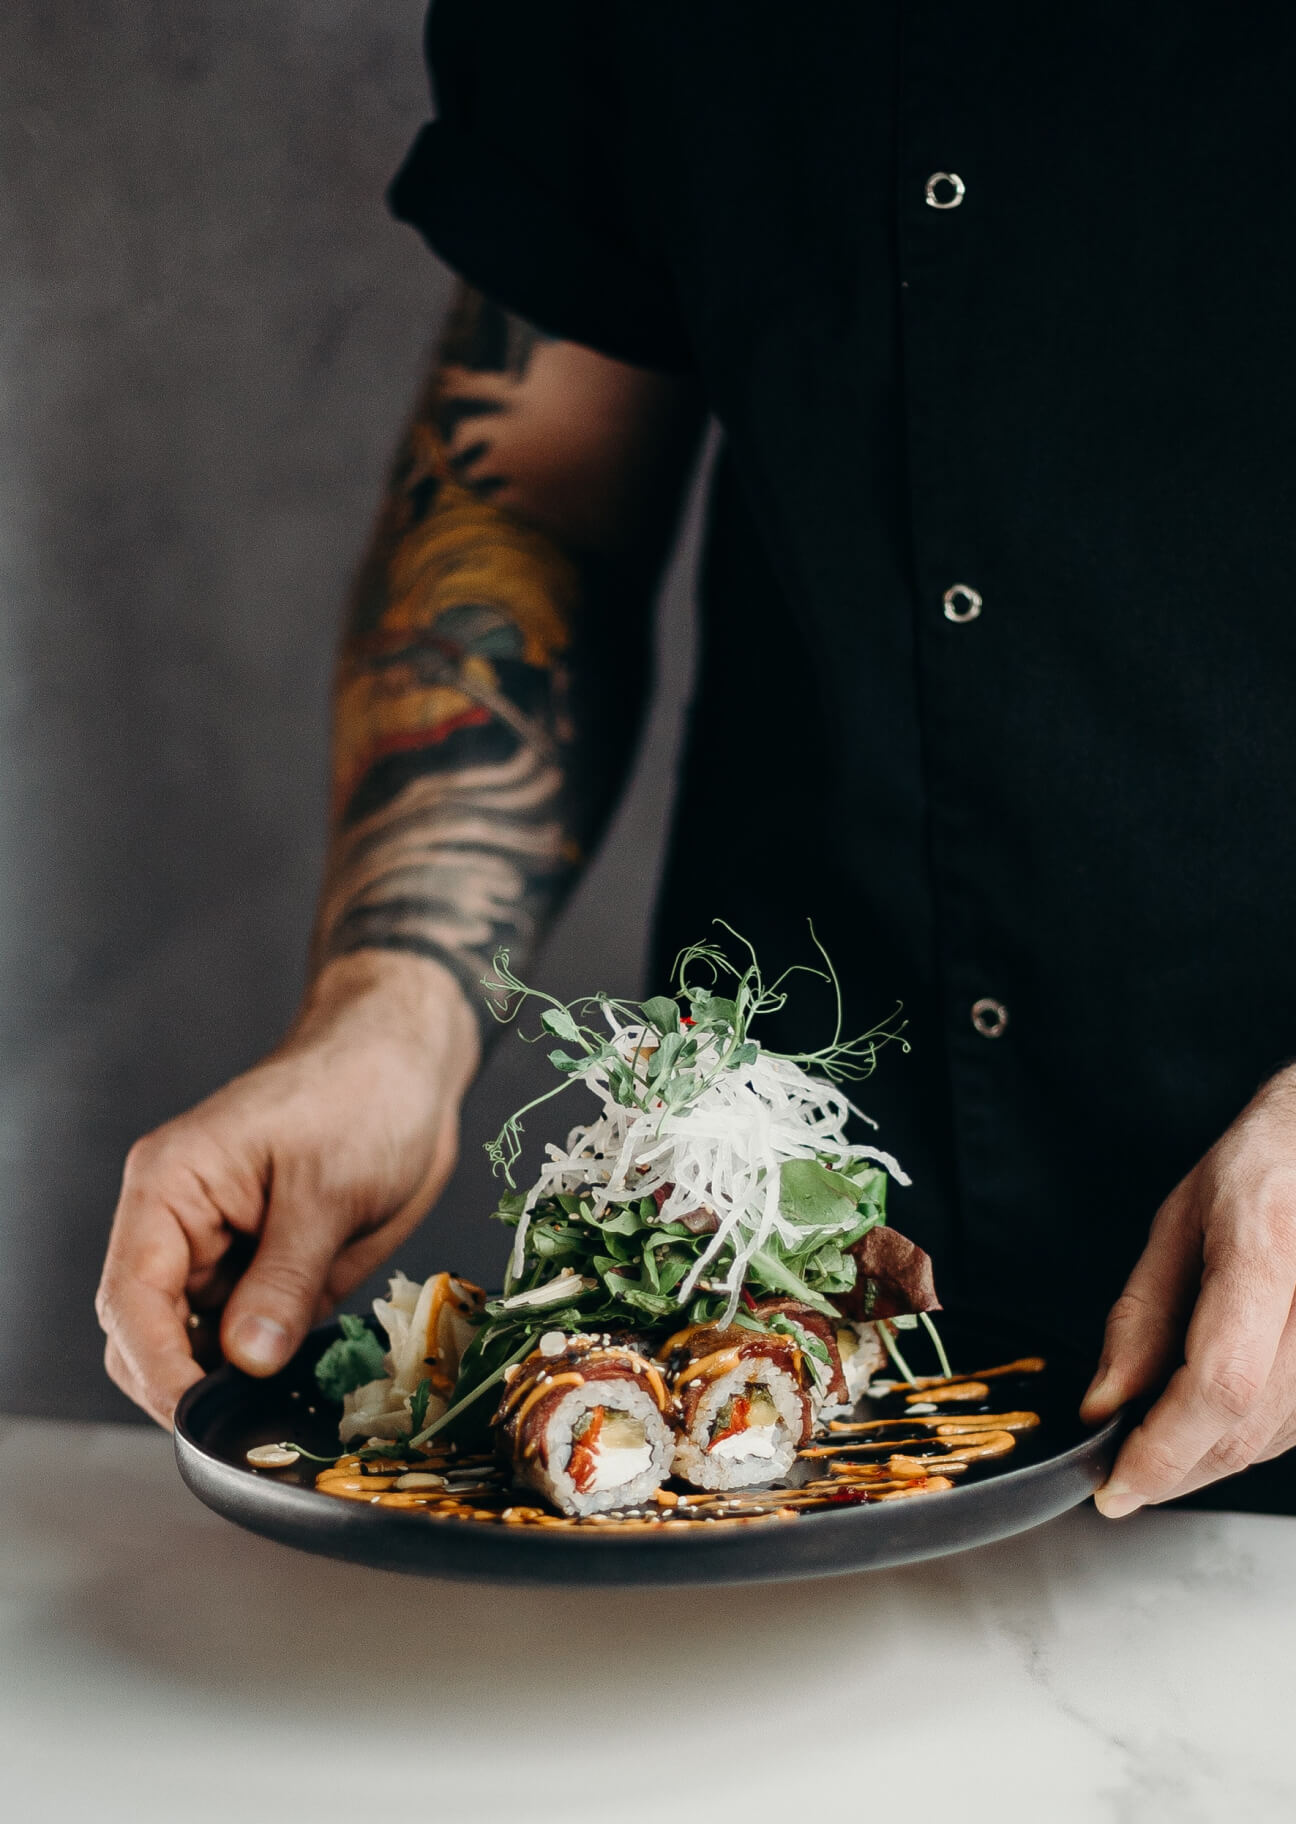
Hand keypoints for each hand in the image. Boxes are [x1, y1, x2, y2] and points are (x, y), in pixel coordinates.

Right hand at [95, 953, 479, 1426]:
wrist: (409, 1061)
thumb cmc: (363, 1089)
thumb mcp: (329, 1188)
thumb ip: (286, 1278)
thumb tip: (248, 1360)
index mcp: (171, 1186)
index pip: (132, 1296)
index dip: (158, 1366)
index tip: (198, 1417)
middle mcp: (182, 1223)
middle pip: (148, 1332)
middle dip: (187, 1385)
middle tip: (248, 1426)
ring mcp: (224, 1249)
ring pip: (199, 1344)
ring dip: (233, 1382)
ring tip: (286, 1408)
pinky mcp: (266, 1268)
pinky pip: (251, 1335)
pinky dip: (271, 1365)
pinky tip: (307, 1380)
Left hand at [1081, 1065, 1295, 1513]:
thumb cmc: (1259, 1170)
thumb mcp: (1178, 1224)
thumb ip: (1141, 1318)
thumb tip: (1104, 1407)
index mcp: (1268, 1247)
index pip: (1220, 1383)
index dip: (1164, 1450)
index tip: (1114, 1486)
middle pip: (1247, 1426)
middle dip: (1173, 1468)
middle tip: (1119, 1474)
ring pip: (1274, 1441)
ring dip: (1206, 1460)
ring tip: (1157, 1438)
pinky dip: (1245, 1438)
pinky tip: (1208, 1418)